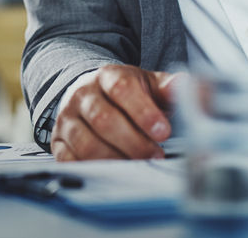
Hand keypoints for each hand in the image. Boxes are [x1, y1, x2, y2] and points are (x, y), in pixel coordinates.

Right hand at [51, 64, 175, 160]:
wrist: (92, 96)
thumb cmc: (126, 94)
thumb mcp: (148, 85)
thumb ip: (169, 88)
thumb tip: (189, 87)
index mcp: (107, 76)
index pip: (122, 88)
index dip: (143, 111)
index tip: (163, 131)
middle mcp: (82, 94)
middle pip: (104, 119)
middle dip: (133, 142)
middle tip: (155, 154)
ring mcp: (67, 118)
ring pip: (86, 143)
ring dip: (116, 158)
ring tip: (138, 165)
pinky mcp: (58, 141)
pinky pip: (70, 159)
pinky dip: (93, 169)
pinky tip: (114, 171)